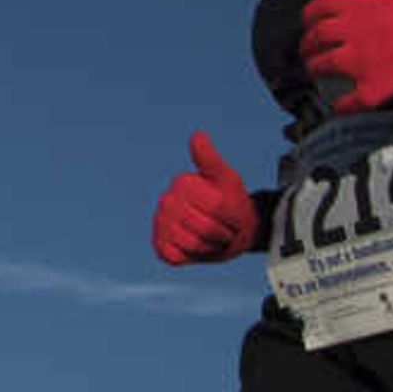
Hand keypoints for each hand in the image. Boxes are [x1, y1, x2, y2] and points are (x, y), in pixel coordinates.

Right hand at [152, 133, 258, 265]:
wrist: (233, 230)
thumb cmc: (232, 202)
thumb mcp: (227, 179)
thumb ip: (210, 159)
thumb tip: (197, 135)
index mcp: (182, 183)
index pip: (214, 205)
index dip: (229, 214)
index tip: (231, 212)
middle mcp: (166, 201)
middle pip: (202, 226)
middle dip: (220, 232)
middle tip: (223, 227)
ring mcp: (161, 224)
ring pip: (190, 243)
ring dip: (208, 246)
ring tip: (212, 238)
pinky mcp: (159, 245)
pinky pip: (175, 256)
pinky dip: (191, 256)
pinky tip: (196, 247)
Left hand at [297, 0, 392, 110]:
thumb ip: (375, 12)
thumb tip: (362, 21)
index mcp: (364, 5)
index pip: (320, 7)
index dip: (309, 19)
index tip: (309, 26)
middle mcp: (357, 29)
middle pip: (316, 38)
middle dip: (308, 49)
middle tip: (310, 56)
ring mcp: (366, 57)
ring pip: (324, 66)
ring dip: (316, 72)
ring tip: (318, 76)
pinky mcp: (381, 84)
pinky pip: (351, 100)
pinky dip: (343, 106)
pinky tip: (342, 107)